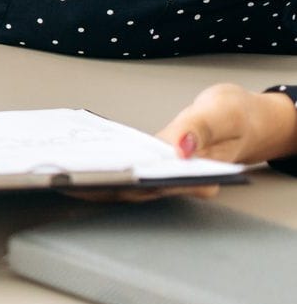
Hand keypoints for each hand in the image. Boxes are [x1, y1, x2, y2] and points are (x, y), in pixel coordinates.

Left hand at [63, 83, 296, 203]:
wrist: (247, 118)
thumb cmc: (237, 116)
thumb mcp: (221, 113)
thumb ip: (199, 130)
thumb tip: (178, 149)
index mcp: (198, 176)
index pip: (152, 186)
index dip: (118, 185)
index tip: (87, 180)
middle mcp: (179, 182)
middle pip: (132, 189)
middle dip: (95, 185)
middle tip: (57, 178)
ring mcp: (166, 177)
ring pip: (126, 184)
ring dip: (93, 179)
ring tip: (57, 171)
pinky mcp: (155, 165)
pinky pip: (128, 170)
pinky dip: (104, 167)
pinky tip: (78, 160)